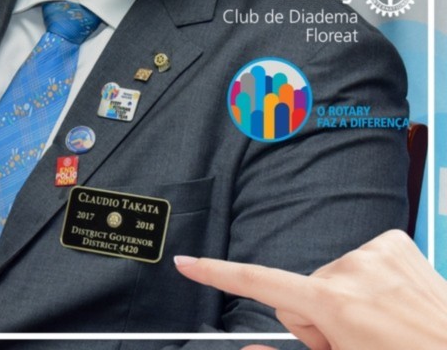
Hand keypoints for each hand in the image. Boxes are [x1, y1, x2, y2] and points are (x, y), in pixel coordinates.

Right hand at [174, 229, 446, 349]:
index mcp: (334, 303)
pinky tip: (395, 301)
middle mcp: (350, 269)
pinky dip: (371, 281)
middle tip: (356, 341)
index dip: (217, 274)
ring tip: (385, 326)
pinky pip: (360, 259)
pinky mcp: (396, 243)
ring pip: (333, 276)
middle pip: (301, 291)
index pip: (259, 283)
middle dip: (318, 317)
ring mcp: (376, 252)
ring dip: (349, 301)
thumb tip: (248, 348)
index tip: (187, 264)